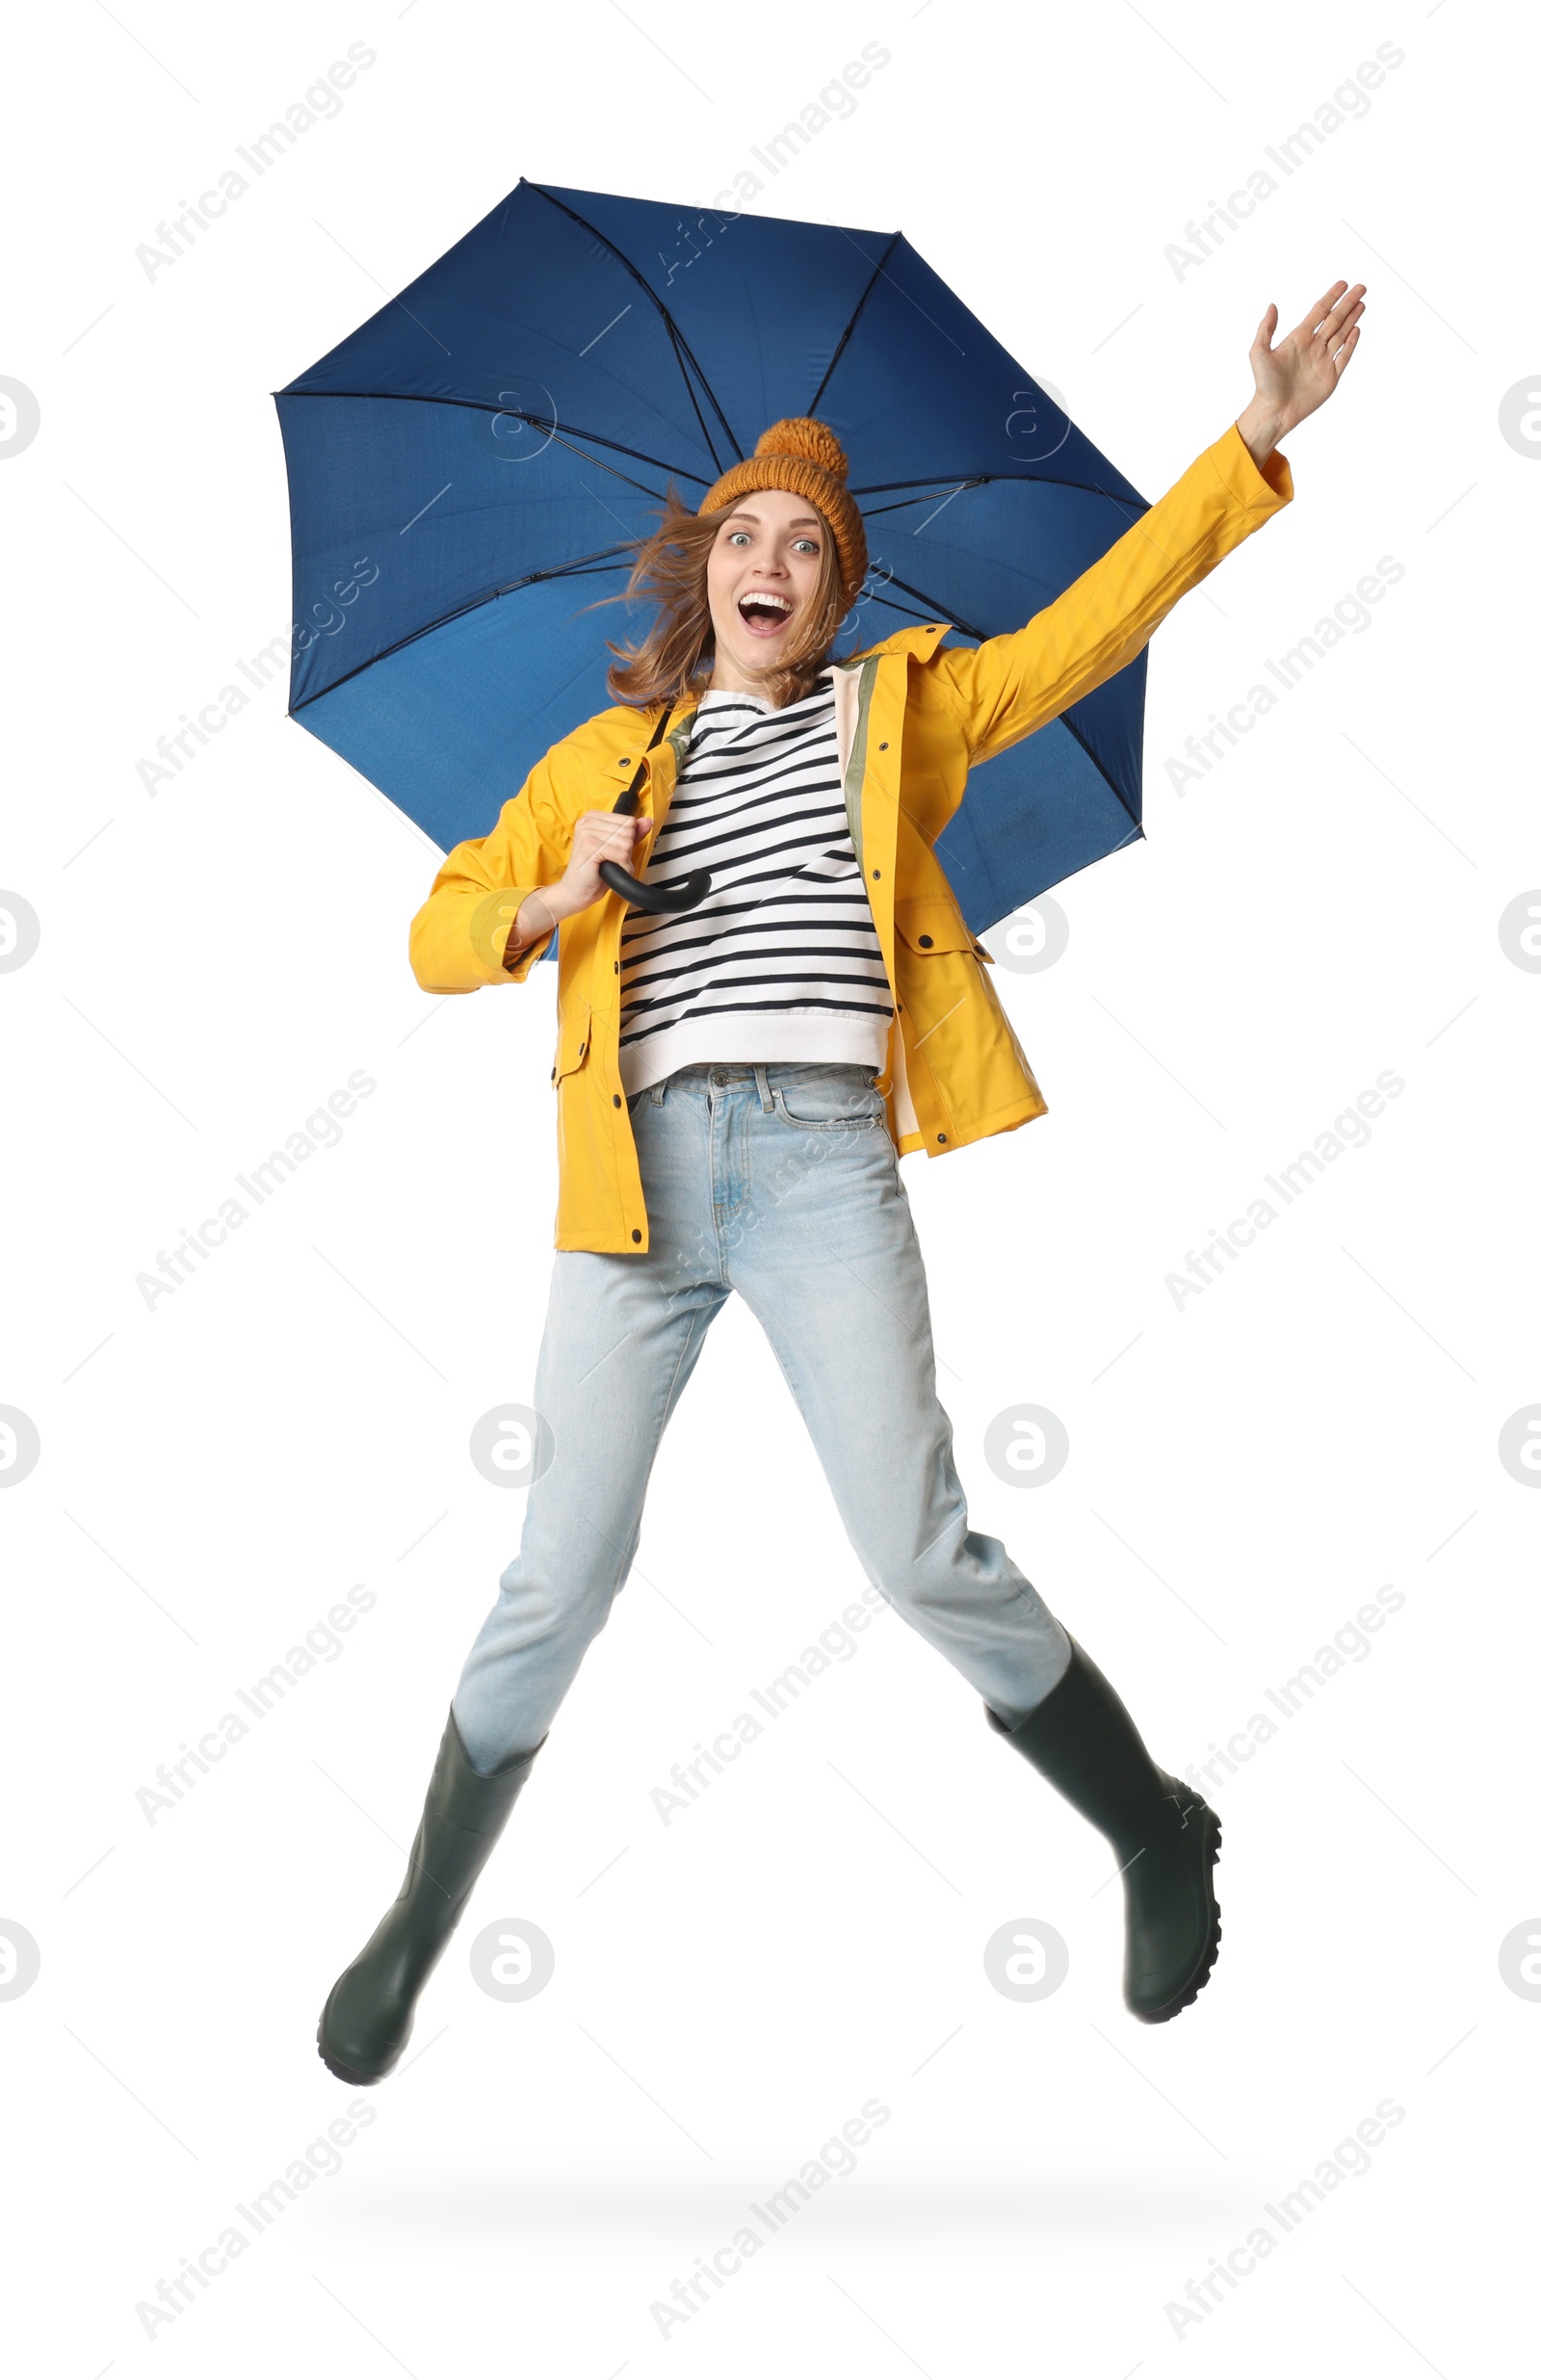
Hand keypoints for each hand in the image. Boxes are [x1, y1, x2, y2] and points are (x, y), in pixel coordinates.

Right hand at [509, 811, 652, 951]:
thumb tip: (648, 821)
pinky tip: (608, 870)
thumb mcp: (617, 848)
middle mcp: (588, 821)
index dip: (627, 840)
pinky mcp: (590, 846)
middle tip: (609, 860)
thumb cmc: (594, 872)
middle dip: (626, 851)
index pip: (629, 821)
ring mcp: (587, 832)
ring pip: (627, 843)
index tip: (612, 850)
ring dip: (623, 861)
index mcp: (593, 817)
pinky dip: (621, 867)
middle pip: (629, 831)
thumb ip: (632, 833)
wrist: (575, 892)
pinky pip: (622, 855)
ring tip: (608, 865)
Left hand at [1235, 280, 1365, 467]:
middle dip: (1348, 303)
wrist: (1274, 411)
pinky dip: (1351, 343)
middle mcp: (1313, 347)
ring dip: (1352, 318)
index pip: (1319, 312)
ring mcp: (1323, 361)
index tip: (1342, 284)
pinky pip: (1344, 356)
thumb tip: (1272, 305)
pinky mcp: (1331, 377)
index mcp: (1298, 338)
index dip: (1331, 297)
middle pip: (1334, 319)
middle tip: (1361, 287)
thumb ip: (1266, 329)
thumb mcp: (1258, 353)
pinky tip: (1357, 329)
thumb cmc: (1264, 384)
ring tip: (1362, 303)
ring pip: (1342, 334)